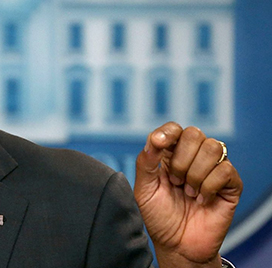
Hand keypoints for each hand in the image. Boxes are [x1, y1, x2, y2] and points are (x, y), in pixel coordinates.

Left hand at [134, 122, 242, 267]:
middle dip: (181, 159)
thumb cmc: (159, 216)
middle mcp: (193, 157)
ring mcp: (213, 169)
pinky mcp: (230, 184)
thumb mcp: (144, 189)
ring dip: (195, 173)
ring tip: (188, 192)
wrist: (176, 245)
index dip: (168, 132)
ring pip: (212, 147)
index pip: (174, 129)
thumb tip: (155, 139)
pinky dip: (209, 186)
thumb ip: (146, 162)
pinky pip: (225, 169)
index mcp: (170, 154)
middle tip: (175, 182)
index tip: (159, 144)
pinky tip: (202, 200)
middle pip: (194, 133)